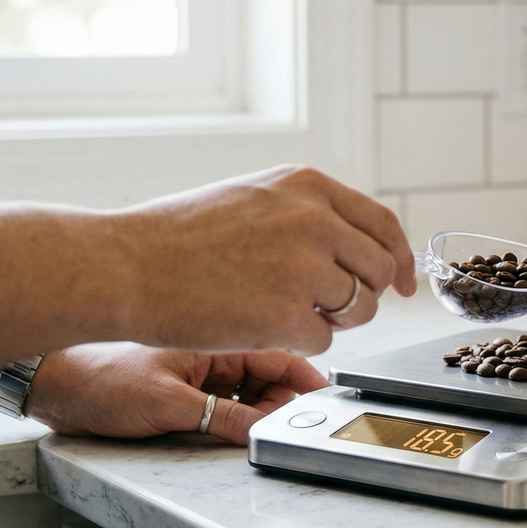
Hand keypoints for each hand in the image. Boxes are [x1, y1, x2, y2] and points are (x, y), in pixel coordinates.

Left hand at [25, 342, 329, 444]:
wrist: (49, 382)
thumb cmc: (98, 378)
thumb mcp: (167, 405)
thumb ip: (223, 419)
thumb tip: (268, 431)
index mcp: (214, 337)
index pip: (278, 355)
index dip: (303, 380)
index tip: (323, 401)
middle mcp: (211, 347)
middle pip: (268, 377)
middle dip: (283, 402)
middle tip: (288, 429)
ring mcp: (198, 367)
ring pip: (248, 391)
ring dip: (258, 411)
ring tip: (261, 432)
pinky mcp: (183, 385)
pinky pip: (225, 401)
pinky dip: (236, 415)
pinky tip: (235, 431)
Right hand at [114, 165, 416, 354]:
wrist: (124, 265)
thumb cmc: (177, 237)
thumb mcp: (253, 197)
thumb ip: (307, 213)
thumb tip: (356, 246)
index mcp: (308, 186)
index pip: (382, 224)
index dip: (399, 258)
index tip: (403, 283)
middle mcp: (315, 219)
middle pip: (380, 270)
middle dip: (364, 295)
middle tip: (329, 307)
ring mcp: (304, 267)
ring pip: (360, 308)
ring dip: (332, 320)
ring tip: (279, 311)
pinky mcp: (287, 314)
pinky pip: (324, 340)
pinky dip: (299, 342)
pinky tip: (258, 325)